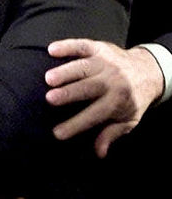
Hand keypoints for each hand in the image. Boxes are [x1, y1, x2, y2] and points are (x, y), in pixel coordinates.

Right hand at [45, 39, 163, 157]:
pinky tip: (51, 49)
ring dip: (66, 71)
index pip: (94, 115)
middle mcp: (112, 80)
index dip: (75, 125)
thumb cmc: (133, 98)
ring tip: (48, 78)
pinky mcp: (100, 48)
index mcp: (118, 100)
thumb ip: (111, 134)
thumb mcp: (128, 120)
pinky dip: (67, 45)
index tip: (57, 133)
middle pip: (88, 87)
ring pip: (83, 66)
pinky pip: (83, 45)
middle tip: (50, 99)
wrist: (149, 70)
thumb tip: (99, 153)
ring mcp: (106, 62)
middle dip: (69, 93)